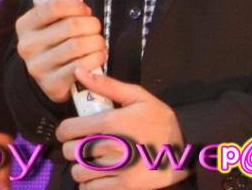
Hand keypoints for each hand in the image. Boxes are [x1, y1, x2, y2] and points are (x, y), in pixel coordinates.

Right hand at [15, 0, 106, 102]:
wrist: (49, 75)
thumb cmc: (56, 36)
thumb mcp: (58, 12)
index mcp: (25, 24)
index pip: (53, 7)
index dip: (75, 5)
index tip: (85, 9)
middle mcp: (27, 45)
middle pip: (70, 27)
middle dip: (91, 25)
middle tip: (95, 27)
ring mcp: (37, 67)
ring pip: (78, 47)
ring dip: (97, 42)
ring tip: (99, 41)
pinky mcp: (51, 85)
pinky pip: (81, 68)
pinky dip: (96, 60)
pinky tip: (97, 56)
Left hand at [57, 67, 189, 188]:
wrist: (186, 149)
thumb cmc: (160, 120)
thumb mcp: (137, 96)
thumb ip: (106, 85)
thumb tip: (79, 72)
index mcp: (109, 123)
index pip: (68, 130)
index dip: (65, 130)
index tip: (71, 130)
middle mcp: (109, 148)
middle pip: (70, 152)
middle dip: (72, 147)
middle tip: (82, 144)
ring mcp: (116, 171)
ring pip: (78, 173)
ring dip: (80, 167)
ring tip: (90, 161)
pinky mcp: (124, 188)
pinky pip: (91, 189)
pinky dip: (90, 184)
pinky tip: (98, 175)